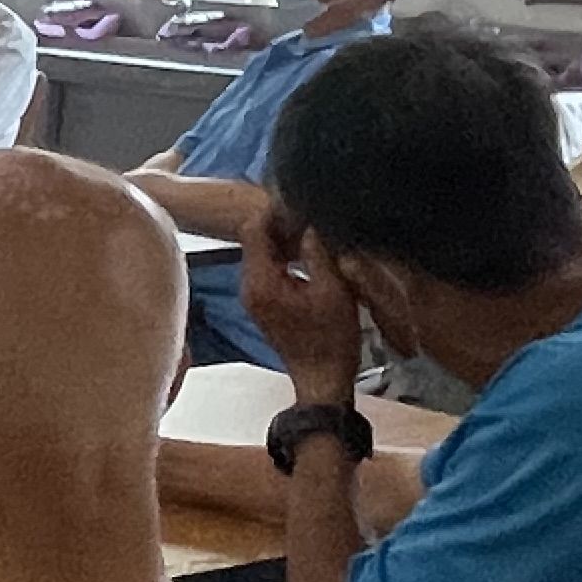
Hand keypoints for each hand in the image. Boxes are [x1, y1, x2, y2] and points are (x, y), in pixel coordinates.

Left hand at [238, 210, 364, 393]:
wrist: (323, 380)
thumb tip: (309, 221)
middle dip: (281, 224)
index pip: (254, 229)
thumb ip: (317, 251)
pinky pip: (268, 269)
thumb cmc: (331, 340)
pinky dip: (285, 258)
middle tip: (312, 214)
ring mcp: (253, 297)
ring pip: (262, 254)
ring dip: (285, 241)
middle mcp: (248, 287)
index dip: (275, 211)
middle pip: (255, 239)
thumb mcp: (333, 289)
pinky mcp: (263, 304)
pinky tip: (310, 255)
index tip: (300, 201)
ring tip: (315, 232)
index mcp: (260, 281)